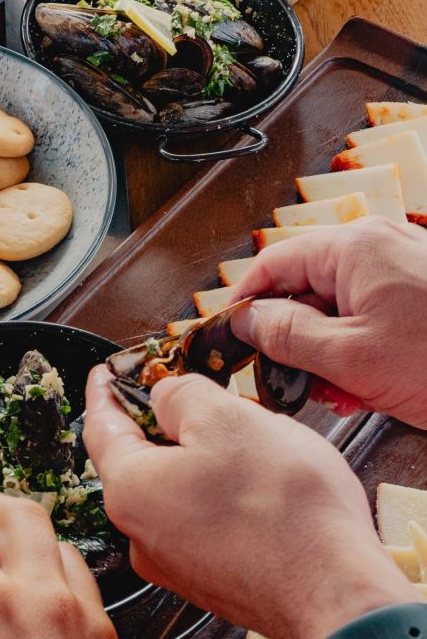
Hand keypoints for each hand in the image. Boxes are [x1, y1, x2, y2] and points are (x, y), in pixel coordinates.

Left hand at [84, 365, 423, 638]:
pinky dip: (208, 489)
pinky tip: (245, 477)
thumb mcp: (226, 417)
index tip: (105, 373)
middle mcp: (140, 533)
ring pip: (168, 488)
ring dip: (188, 454)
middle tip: (176, 391)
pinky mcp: (207, 577)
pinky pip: (194, 517)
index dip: (105, 391)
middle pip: (133, 458)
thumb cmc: (284, 508)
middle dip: (155, 420)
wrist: (340, 595)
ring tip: (227, 432)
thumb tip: (164, 396)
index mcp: (130, 489)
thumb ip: (179, 394)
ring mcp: (173, 562)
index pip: (100, 426)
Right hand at [228, 216, 426, 427]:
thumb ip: (284, 334)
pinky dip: (353, 352)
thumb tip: (245, 320)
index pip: (272, 263)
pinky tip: (360, 386)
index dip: (244, 301)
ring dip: (322, 353)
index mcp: (354, 248)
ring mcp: (398, 271)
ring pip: (332, 309)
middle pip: (302, 288)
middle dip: (292, 338)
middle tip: (287, 377)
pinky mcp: (414, 296)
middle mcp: (375, 249)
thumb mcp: (350, 356)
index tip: (230, 332)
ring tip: (335, 390)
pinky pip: (363, 318)